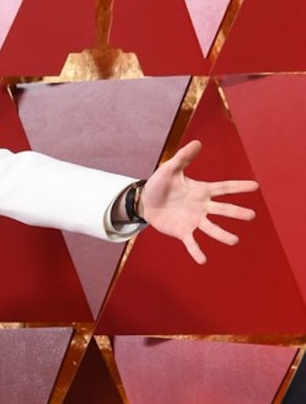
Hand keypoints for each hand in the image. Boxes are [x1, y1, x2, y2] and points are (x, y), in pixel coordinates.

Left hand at [138, 140, 258, 264]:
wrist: (146, 201)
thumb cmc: (160, 184)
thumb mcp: (170, 168)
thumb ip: (183, 157)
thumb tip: (197, 142)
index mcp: (202, 190)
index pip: (224, 188)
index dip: (239, 187)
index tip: (256, 187)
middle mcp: (202, 207)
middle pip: (222, 210)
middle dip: (236, 212)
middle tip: (251, 216)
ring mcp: (194, 221)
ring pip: (211, 229)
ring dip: (222, 235)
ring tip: (234, 241)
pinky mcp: (183, 232)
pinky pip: (192, 243)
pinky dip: (197, 252)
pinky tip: (203, 261)